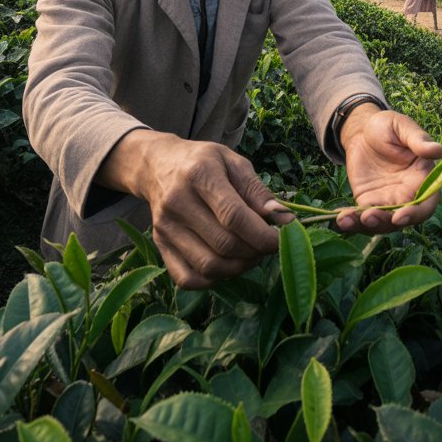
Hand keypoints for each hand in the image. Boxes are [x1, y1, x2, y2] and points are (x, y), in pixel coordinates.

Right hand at [98, 129, 292, 288]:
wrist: (158, 165)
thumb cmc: (203, 161)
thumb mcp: (233, 161)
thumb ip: (257, 189)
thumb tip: (283, 217)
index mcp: (199, 175)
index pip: (234, 215)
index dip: (263, 234)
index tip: (283, 238)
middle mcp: (177, 202)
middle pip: (224, 244)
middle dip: (255, 251)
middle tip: (269, 245)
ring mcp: (165, 227)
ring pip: (208, 266)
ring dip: (239, 267)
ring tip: (251, 254)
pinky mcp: (159, 245)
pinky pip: (187, 278)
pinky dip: (214, 280)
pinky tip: (228, 264)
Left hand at [335, 105, 441, 233]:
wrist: (362, 130)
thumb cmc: (387, 126)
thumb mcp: (402, 127)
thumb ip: (419, 140)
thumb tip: (441, 150)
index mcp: (422, 178)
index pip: (426, 203)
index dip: (415, 213)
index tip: (398, 216)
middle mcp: (408, 194)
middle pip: (401, 219)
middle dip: (385, 222)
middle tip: (368, 216)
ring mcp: (387, 201)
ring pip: (381, 222)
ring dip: (365, 225)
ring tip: (346, 219)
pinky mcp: (368, 202)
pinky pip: (361, 216)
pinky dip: (351, 220)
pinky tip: (339, 218)